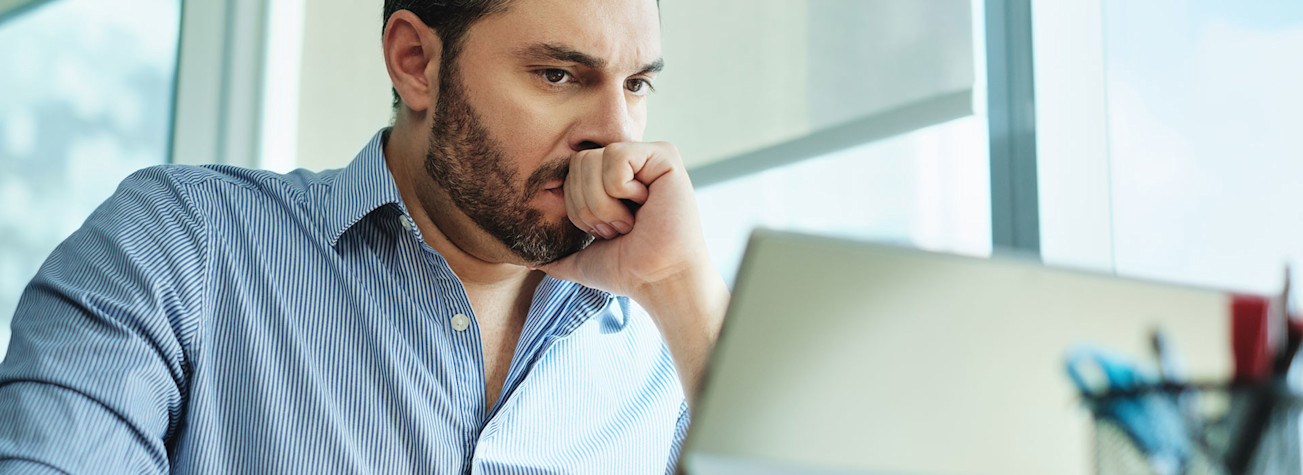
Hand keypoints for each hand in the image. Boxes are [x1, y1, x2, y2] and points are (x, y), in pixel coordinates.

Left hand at [541, 142, 708, 297]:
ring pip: (593, 160)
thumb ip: (558, 258)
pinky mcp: (664, 155)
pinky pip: (616, 156)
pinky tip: (645, 205)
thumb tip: (530, 262)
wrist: (658, 280)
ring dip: (605, 203)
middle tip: (620, 226)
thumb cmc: (629, 271)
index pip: (570, 172)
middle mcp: (631, 163)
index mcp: (613, 179)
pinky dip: (622, 190)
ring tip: (632, 220)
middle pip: (578, 162)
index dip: (579, 207)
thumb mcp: (584, 261)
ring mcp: (648, 157)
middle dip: (590, 206)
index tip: (607, 231)